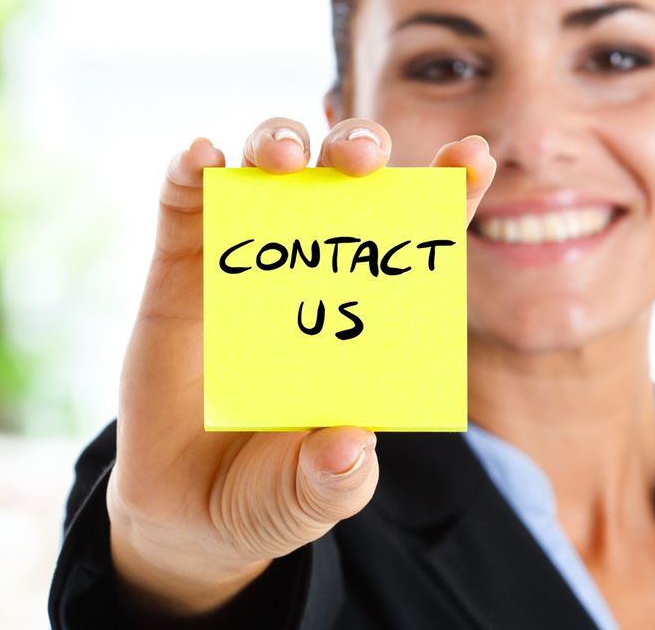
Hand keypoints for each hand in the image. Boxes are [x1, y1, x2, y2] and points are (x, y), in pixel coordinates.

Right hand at [106, 117, 495, 616]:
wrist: (186, 511)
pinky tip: (202, 159)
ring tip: (284, 160)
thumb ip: (336, 481)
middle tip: (363, 162)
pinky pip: (184, 205)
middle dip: (357, 149)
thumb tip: (351, 446)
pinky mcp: (181, 269)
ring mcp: (245, 264)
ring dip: (278, 143)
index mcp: (365, 315)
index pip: (415, 242)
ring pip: (265, 170)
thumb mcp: (312, 498)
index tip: (473, 155)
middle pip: (342, 182)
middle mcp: (311, 274)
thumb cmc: (270, 492)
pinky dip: (192, 172)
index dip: (447, 191)